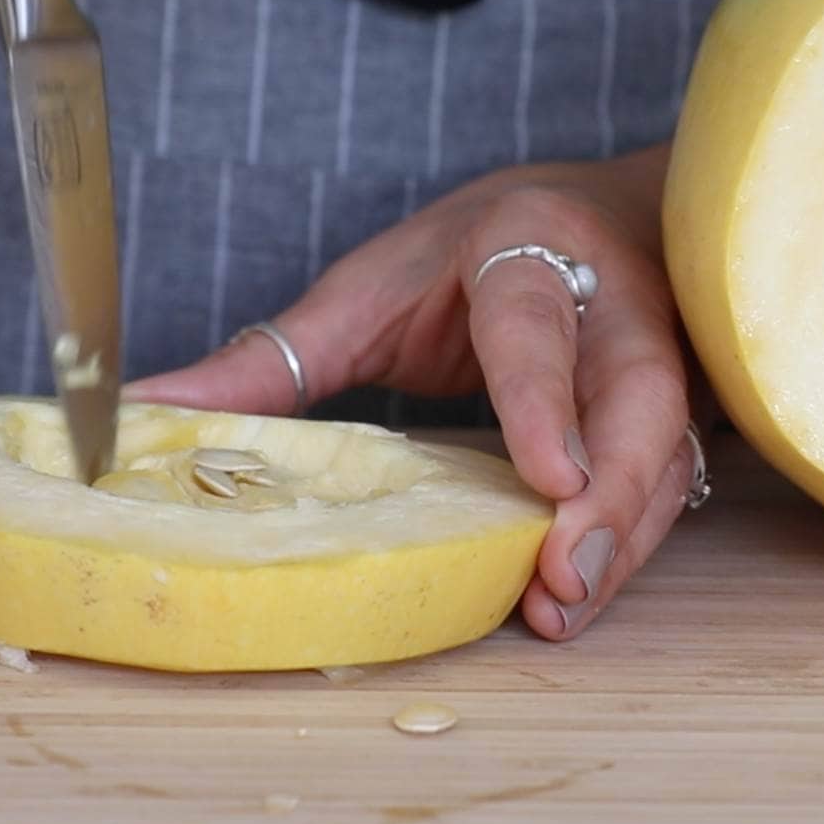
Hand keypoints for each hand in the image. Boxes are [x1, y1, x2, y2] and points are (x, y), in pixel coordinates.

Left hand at [127, 143, 701, 639]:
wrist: (594, 215)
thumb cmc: (471, 253)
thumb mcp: (372, 286)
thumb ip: (279, 354)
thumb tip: (148, 414)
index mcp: (524, 248)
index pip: (535, 322)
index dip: (544, 399)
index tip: (552, 479)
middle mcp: (608, 298)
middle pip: (637, 393)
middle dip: (613, 492)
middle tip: (564, 580)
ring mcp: (655, 348)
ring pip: (664, 444)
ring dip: (626, 533)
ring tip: (564, 608)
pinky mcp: (675, 398)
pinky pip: (668, 472)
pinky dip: (633, 535)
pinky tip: (581, 589)